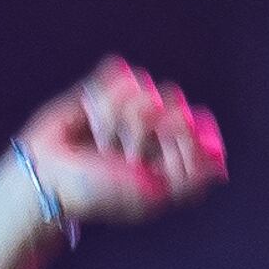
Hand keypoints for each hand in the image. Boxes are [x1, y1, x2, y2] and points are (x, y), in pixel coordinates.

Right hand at [12, 58, 223, 229]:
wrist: (47, 178)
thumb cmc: (98, 193)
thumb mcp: (151, 196)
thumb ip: (192, 177)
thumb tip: (221, 161)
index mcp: (176, 151)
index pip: (200, 125)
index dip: (182, 135)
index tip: (159, 157)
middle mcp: (159, 125)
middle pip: (174, 101)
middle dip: (143, 130)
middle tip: (123, 154)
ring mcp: (132, 104)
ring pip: (145, 87)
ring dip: (117, 118)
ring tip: (101, 141)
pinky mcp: (104, 87)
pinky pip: (120, 72)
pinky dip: (103, 96)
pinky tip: (91, 117)